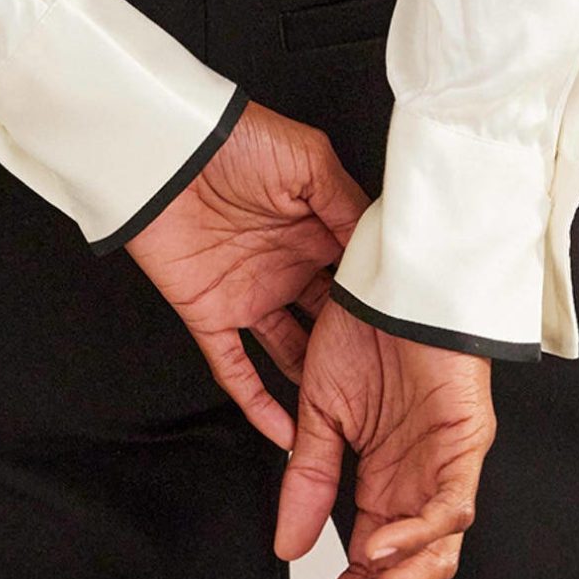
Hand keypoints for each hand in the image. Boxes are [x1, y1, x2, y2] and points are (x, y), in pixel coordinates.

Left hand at [125, 102, 368, 449]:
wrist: (167, 152)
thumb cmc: (238, 142)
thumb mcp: (309, 161)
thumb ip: (346, 204)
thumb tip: (383, 247)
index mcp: (315, 231)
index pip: (355, 278)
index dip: (379, 308)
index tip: (411, 343)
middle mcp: (287, 266)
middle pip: (329, 322)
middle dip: (356, 356)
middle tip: (391, 395)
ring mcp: (250, 293)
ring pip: (289, 353)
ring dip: (313, 389)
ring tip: (349, 427)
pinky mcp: (210, 312)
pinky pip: (235, 368)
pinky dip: (258, 405)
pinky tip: (286, 436)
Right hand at [274, 301, 497, 578]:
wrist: (394, 274)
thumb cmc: (366, 329)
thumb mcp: (319, 413)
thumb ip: (308, 481)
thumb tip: (287, 544)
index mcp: (384, 486)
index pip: (364, 570)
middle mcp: (418, 487)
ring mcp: (447, 469)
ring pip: (432, 557)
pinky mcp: (467, 442)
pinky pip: (451, 506)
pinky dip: (417, 532)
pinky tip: (380, 546)